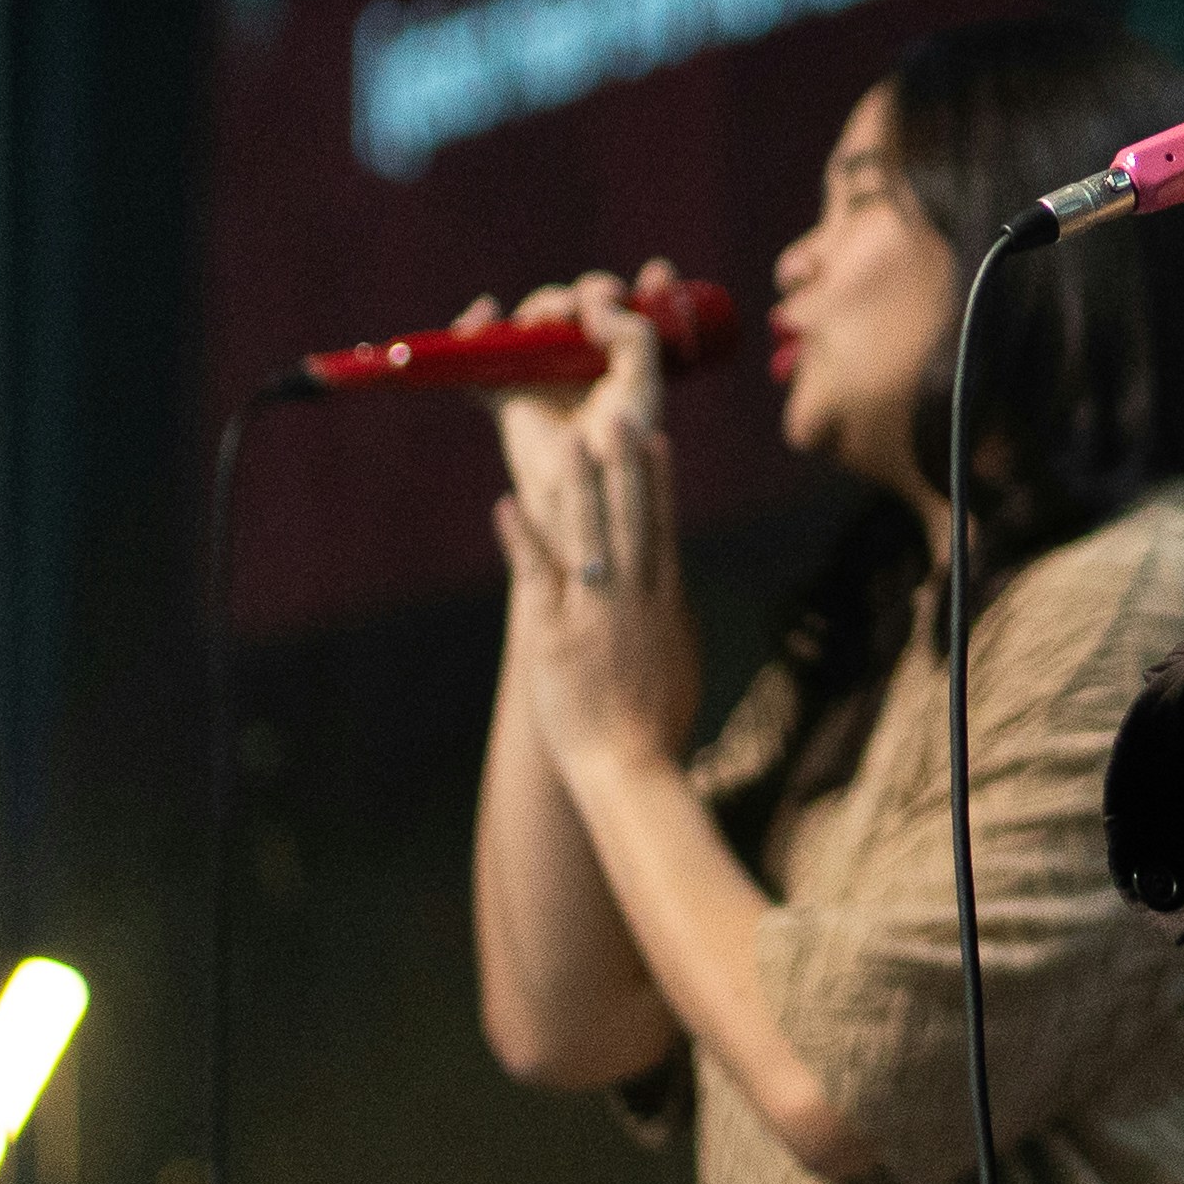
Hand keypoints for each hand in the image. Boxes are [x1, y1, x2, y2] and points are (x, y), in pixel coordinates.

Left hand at [485, 280, 703, 779]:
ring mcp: (592, 610)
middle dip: (623, 465)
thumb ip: (672, 622)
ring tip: (570, 442)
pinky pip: (535, 574)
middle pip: (629, 518)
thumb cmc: (658, 727)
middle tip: (617, 418)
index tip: (657, 442)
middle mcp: (632, 596)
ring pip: (586, 534)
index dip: (658, 483)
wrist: (630, 765)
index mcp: (664, 603)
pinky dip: (520, 538)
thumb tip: (671, 596)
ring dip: (577, 485)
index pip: (662, 529)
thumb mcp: (679, 663)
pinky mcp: (552, 631)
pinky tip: (505, 505)